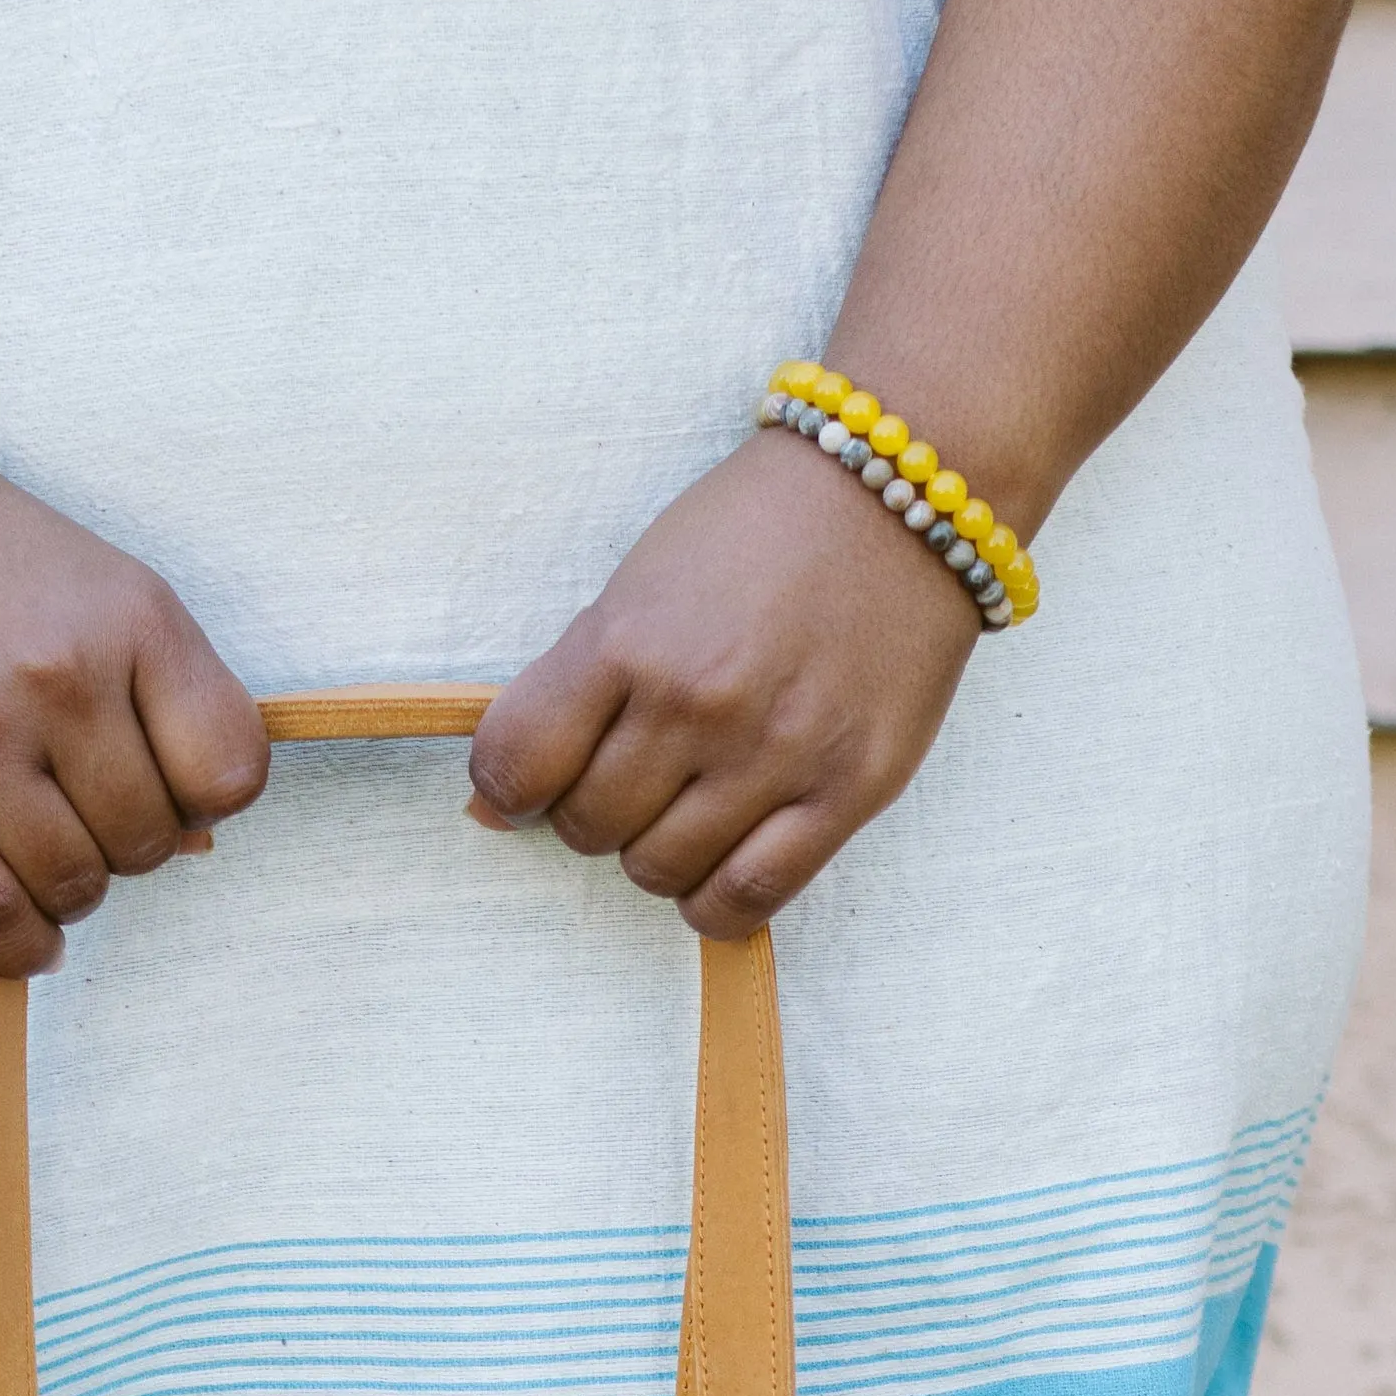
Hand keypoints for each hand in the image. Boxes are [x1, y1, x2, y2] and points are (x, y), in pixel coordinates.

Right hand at [0, 390, 269, 976]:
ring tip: (36, 849)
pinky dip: (22, 945)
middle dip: (123, 846)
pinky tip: (28, 938)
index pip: (228, 774)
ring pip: (74, 886)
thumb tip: (198, 843)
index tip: (160, 787)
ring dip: (68, 892)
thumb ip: (160, 702)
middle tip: (75, 808)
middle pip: (148, 845)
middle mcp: (61, 677)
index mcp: (134, 620)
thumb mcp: (99, 591)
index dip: (201, 801)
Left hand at [466, 428, 983, 934]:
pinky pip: (745, 900)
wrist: (905, 495)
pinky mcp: (845, 793)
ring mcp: (774, 753)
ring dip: (655, 853)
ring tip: (687, 803)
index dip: (511, 787)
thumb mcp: (643, 582)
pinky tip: (721, 858)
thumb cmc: (761, 534)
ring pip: (657, 872)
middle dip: (593, 811)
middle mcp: (696, 703)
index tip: (533, 781)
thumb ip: (570, 688)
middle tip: (634, 772)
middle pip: (587, 827)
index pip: (518, 764)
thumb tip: (491, 804)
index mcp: (629, 638)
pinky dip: (713, 899)